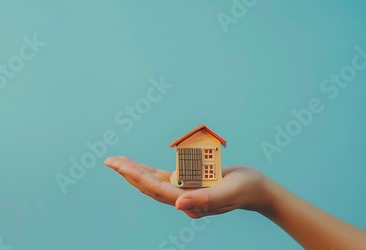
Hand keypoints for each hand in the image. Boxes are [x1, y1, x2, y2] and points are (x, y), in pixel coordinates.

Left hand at [104, 156, 273, 218]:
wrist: (255, 188)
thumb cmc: (245, 188)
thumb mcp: (227, 192)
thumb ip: (204, 200)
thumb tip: (177, 205)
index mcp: (189, 203)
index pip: (157, 189)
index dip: (137, 176)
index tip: (120, 166)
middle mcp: (182, 199)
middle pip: (149, 186)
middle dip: (128, 173)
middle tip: (109, 161)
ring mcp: (183, 192)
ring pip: (152, 181)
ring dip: (134, 170)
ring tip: (117, 161)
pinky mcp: (187, 183)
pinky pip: (163, 176)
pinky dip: (148, 170)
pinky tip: (136, 165)